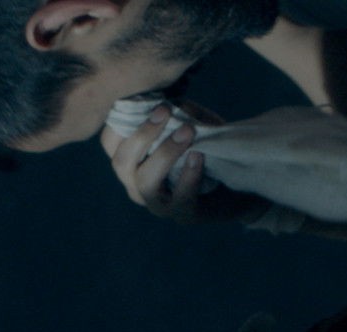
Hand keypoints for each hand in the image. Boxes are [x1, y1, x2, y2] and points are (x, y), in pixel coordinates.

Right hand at [100, 105, 269, 224]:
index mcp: (132, 161)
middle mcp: (137, 184)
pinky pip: (180, 198)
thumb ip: (180, 111)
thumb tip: (172, 104)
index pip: (109, 142)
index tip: (145, 101)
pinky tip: (199, 156)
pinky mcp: (182, 215)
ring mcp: (158, 203)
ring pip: (146, 181)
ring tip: (188, 132)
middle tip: (165, 110)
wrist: (237, 185)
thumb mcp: (192, 122)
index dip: (120, 122)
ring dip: (165, 153)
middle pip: (121, 162)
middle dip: (142, 134)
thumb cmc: (205, 148)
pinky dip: (189, 175)